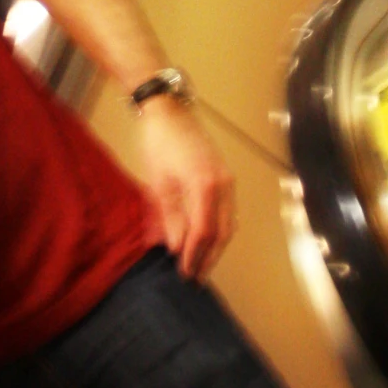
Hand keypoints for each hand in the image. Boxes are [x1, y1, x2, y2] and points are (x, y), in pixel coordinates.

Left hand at [137, 101, 234, 277]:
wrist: (169, 110)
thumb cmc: (159, 142)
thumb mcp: (158, 182)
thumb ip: (170, 216)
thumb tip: (176, 247)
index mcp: (206, 186)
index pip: (204, 232)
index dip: (194, 255)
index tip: (184, 273)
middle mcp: (223, 185)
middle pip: (223, 232)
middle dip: (210, 257)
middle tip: (195, 277)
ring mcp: (227, 180)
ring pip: (228, 223)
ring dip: (216, 245)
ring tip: (200, 262)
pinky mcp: (224, 176)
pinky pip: (227, 211)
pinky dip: (218, 229)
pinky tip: (205, 238)